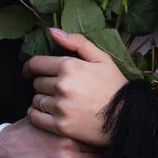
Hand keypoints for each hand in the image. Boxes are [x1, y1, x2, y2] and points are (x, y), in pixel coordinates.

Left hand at [23, 30, 127, 146]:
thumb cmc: (115, 87)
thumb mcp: (102, 59)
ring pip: (36, 100)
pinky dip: (37, 114)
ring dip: (43, 100)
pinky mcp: (60, 126)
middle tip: (57, 89)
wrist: (127, 118)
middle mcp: (62, 86)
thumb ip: (77, 42)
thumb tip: (52, 31)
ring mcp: (60, 107)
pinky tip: (49, 114)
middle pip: (36, 83)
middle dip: (44, 84)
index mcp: (69, 66)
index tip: (31, 71)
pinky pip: (36, 117)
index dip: (31, 67)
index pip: (36, 64)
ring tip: (58, 102)